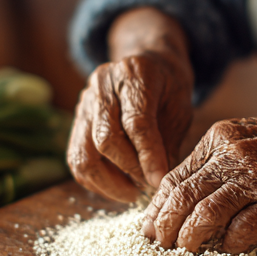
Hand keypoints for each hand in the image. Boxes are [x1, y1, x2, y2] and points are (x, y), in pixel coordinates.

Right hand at [68, 14, 194, 201]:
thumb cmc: (169, 87)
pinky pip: (76, 158)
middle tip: (149, 186)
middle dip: (129, 171)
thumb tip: (156, 180)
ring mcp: (85, 101)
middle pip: (105, 139)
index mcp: (135, 74)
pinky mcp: (76, 118)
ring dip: (108, 183)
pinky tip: (116, 185)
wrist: (149, 63)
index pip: (136, 123)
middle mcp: (103, 84)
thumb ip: (168, 142)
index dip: (148, 157)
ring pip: (84, 154)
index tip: (159, 182)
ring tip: (132, 192)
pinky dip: (95, 179)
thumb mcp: (180, 108)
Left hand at [142, 102, 256, 253]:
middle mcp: (232, 155)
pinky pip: (245, 228)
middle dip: (165, 228)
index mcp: (219, 139)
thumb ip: (216, 162)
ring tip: (185, 252)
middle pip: (182, 198)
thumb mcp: (246, 137)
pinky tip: (230, 247)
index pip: (173, 177)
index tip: (150, 228)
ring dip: (191, 239)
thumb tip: (184, 198)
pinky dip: (232, 243)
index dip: (157, 208)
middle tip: (160, 247)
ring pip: (206, 214)